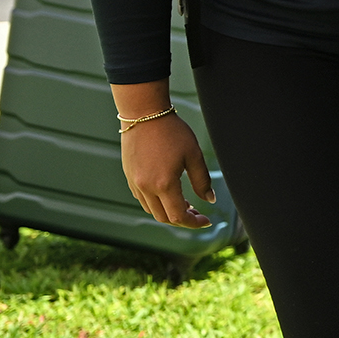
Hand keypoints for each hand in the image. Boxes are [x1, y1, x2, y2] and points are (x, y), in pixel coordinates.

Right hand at [121, 111, 216, 227]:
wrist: (144, 114)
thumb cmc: (172, 132)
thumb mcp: (194, 155)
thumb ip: (202, 181)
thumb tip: (209, 200)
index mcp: (163, 184)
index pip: (178, 216)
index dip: (194, 223)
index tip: (207, 220)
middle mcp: (145, 187)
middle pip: (164, 218)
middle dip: (182, 220)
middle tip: (198, 213)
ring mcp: (134, 182)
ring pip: (152, 210)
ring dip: (169, 213)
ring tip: (186, 205)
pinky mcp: (129, 176)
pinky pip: (142, 199)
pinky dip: (157, 203)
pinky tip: (169, 194)